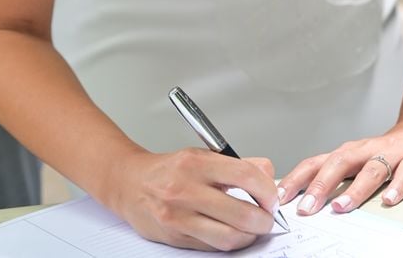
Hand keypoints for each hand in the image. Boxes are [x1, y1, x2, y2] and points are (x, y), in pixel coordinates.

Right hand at [110, 147, 278, 250]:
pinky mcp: (175, 237)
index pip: (244, 175)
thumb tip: (267, 174)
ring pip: (228, 237)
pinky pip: (212, 246)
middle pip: (241, 213)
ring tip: (254, 228)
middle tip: (268, 218)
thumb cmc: (169, 169)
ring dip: (249, 236)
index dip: (266, 190)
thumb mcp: (202, 155)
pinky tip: (234, 233)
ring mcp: (179, 216)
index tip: (272, 197)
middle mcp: (186, 189)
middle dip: (264, 220)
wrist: (130, 183)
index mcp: (196, 163)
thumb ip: (238, 164)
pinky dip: (230, 243)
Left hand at [276, 122, 402, 215]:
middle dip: (320, 185)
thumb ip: (335, 178)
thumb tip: (303, 200)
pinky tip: (389, 201)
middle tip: (306, 208)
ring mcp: (390, 153)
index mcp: (347, 153)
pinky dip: (397, 186)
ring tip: (341, 207)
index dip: (297, 178)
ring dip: (355, 189)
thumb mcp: (356, 162)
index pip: (316, 162)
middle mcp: (364, 150)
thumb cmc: (383, 152)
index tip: (281, 197)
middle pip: (339, 163)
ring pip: (370, 169)